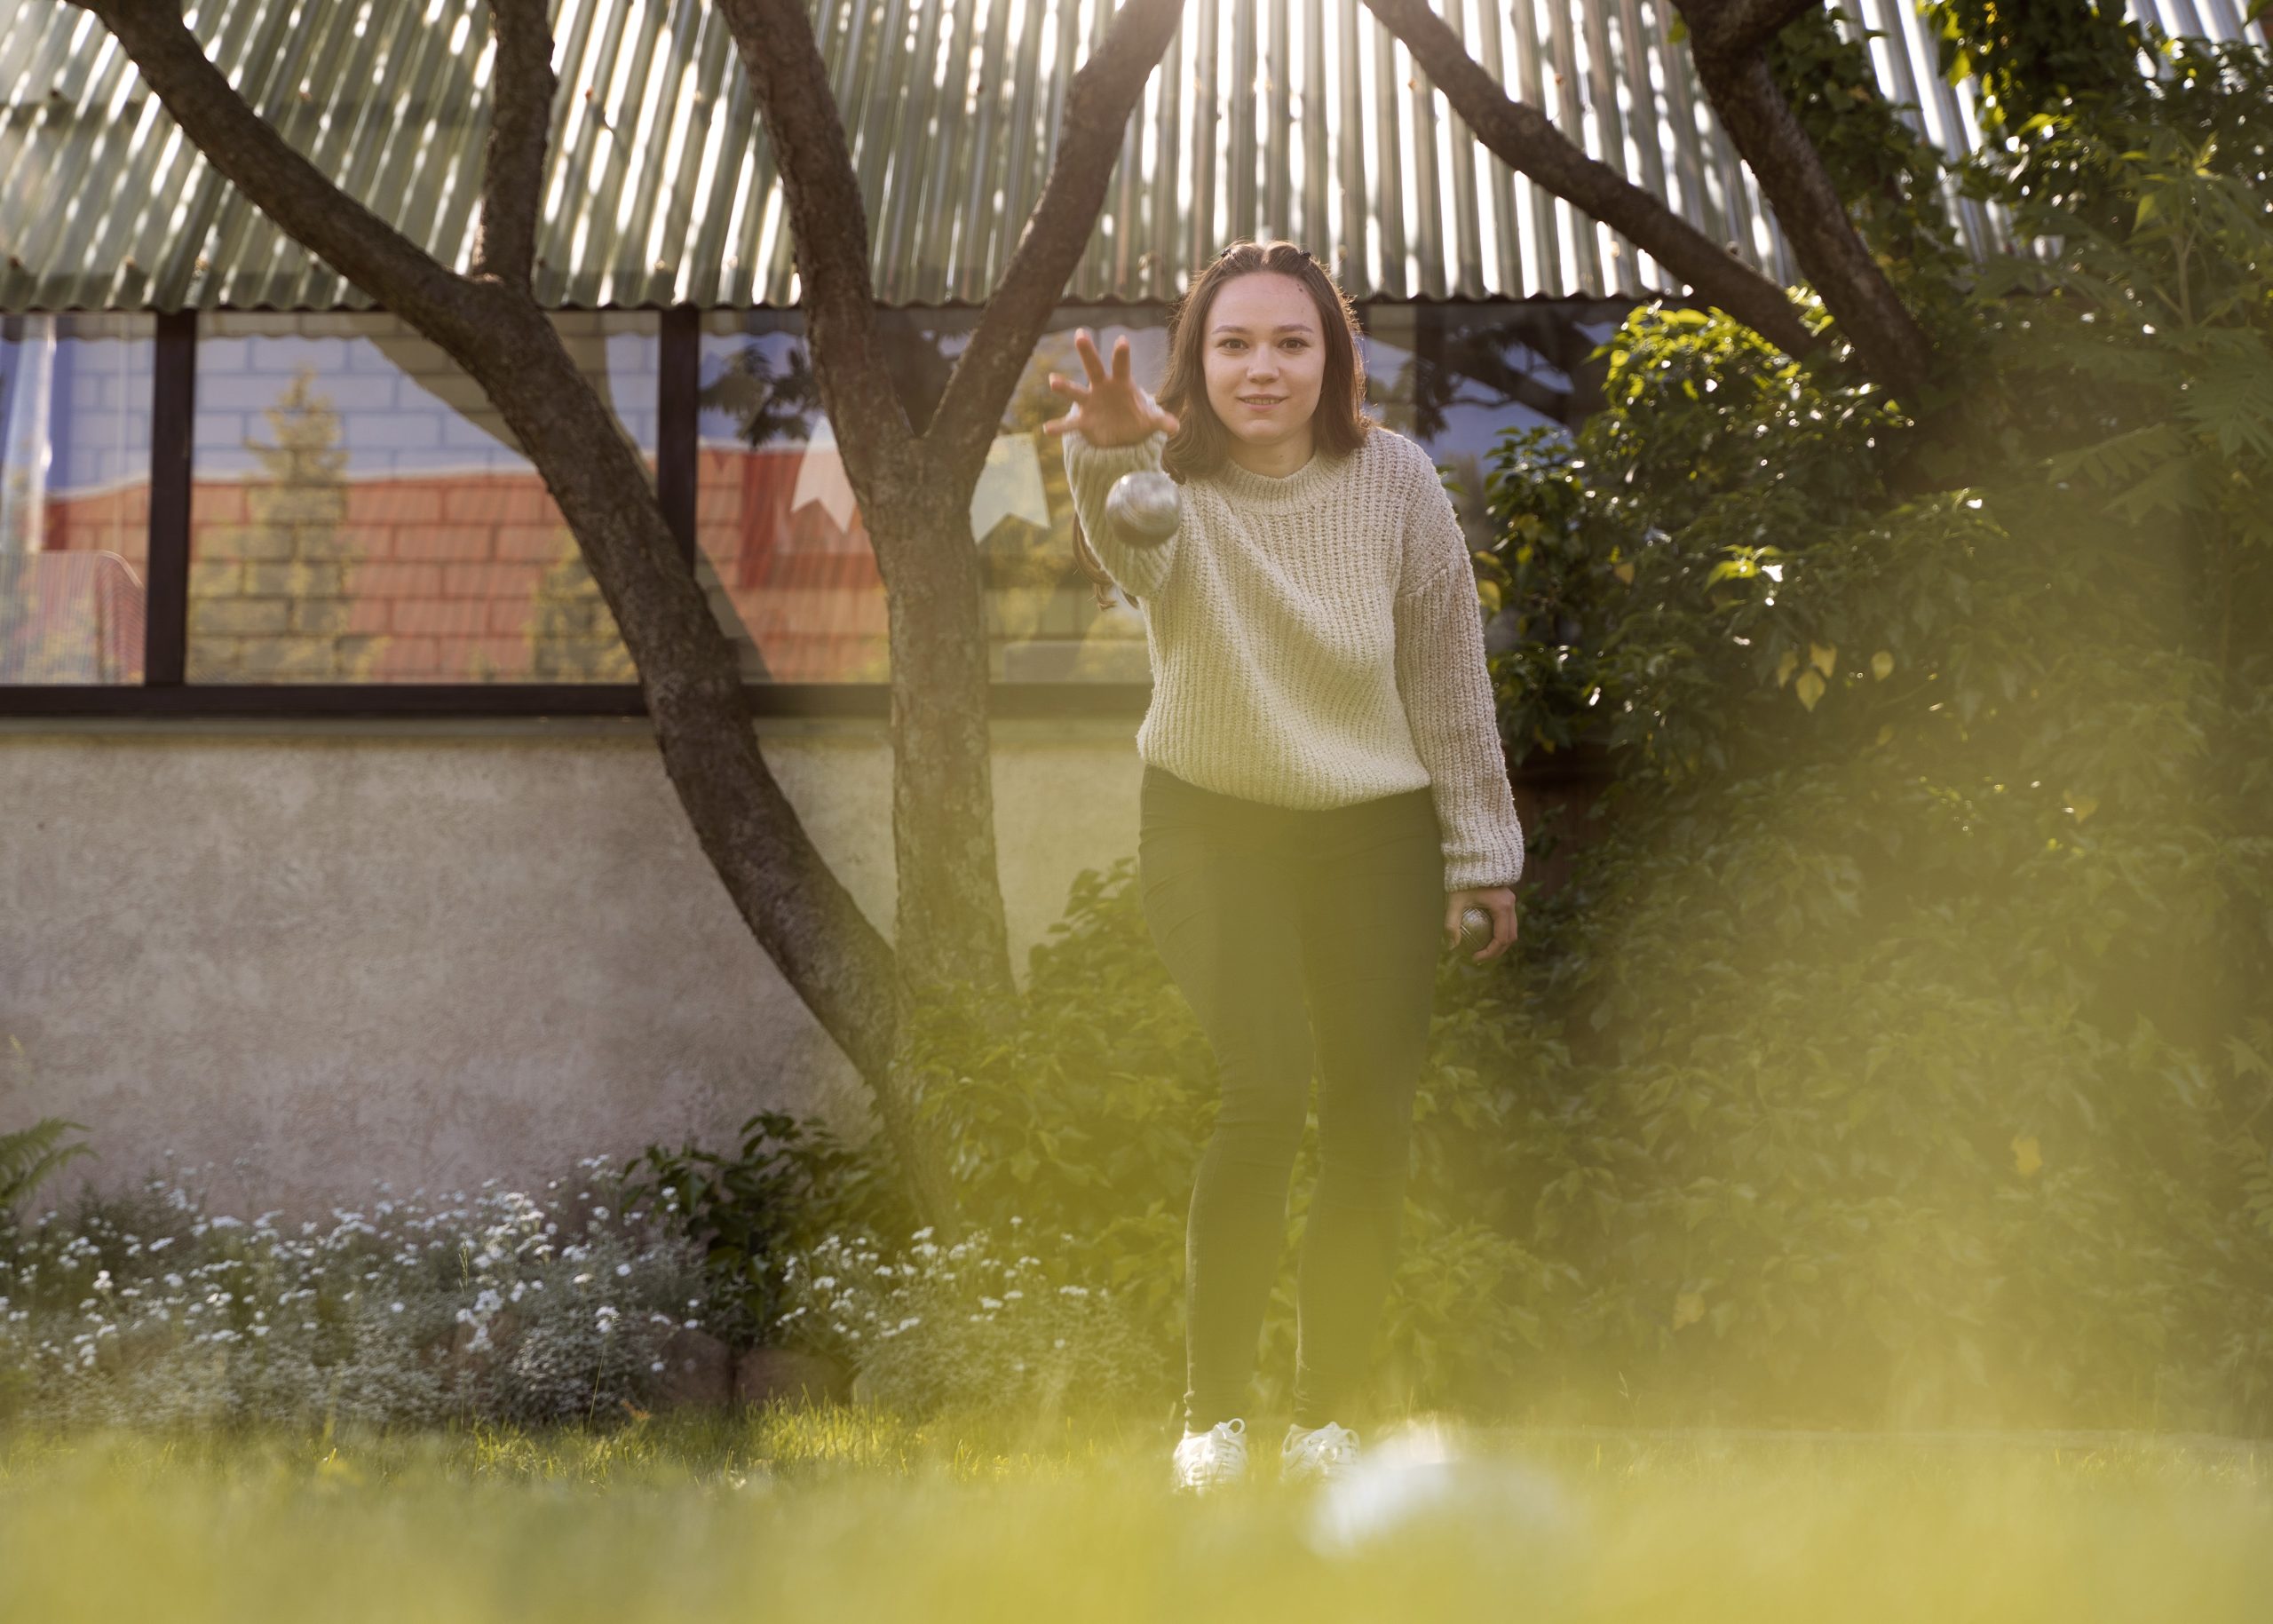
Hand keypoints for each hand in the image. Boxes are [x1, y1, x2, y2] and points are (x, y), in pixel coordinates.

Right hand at [1042, 329, 1180, 447]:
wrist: (1122, 435)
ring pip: (1075, 392)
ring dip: (1064, 386)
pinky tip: (1048, 429)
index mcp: (1121, 383)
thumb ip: (1162, 421)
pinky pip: (1070, 424)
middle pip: (1093, 367)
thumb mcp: (1151, 421)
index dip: (1122, 354)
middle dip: (1087, 352)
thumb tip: (1175, 427)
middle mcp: (1102, 388)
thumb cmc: (1136, 419)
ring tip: (1052, 380)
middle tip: (1080, 334)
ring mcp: (1090, 403)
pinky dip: (1060, 427)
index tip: (1122, 340)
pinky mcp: (1083, 421)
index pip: (1121, 365)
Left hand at [1446, 886, 1517, 963]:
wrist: (1473, 859)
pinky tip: (1484, 935)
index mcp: (1502, 907)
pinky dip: (1500, 931)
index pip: (1501, 939)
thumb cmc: (1462, 879)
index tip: (1475, 957)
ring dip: (1500, 942)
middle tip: (1479, 957)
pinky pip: (1508, 921)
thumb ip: (1451, 924)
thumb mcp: (1454, 902)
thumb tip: (1451, 946)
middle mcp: (1511, 905)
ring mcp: (1511, 901)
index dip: (1490, 953)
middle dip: (1497, 951)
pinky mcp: (1507, 899)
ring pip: (1511, 929)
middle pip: (1510, 937)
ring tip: (1483, 949)